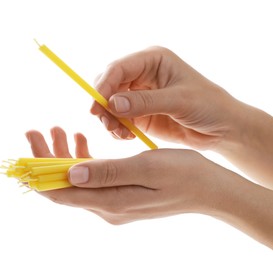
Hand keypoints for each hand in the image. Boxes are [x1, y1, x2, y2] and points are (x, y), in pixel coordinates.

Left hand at [25, 127, 272, 247]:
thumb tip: (68, 175)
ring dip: (64, 156)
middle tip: (41, 128)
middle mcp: (107, 207)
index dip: (39, 166)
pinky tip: (82, 141)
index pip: (59, 190)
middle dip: (47, 157)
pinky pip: (91, 179)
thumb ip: (107, 173)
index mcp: (110, 202)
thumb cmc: (183, 174)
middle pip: (63, 185)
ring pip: (75, 180)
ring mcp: (113, 202)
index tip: (31, 138)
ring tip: (61, 130)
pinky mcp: (120, 194)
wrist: (208, 189)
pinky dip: (82, 159)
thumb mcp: (146, 168)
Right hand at [91, 46, 241, 149]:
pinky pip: (119, 119)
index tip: (96, 106)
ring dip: (109, 119)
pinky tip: (126, 136)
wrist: (221, 128)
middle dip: (104, 104)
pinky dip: (117, 128)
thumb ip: (145, 102)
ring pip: (110, 104)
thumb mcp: (179, 100)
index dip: (103, 85)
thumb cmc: (208, 105)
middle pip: (109, 85)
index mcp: (153, 60)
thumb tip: (112, 103)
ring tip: (119, 133)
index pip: (118, 68)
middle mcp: (142, 76)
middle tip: (107, 123)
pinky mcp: (140, 114)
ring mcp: (140, 96)